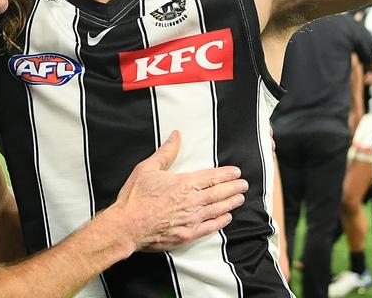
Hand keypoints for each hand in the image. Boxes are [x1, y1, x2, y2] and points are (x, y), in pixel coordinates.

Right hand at [107, 131, 247, 251]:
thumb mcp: (147, 168)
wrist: (127, 226)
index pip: (212, 177)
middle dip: (233, 188)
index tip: (236, 172)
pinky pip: (209, 227)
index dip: (226, 174)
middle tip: (244, 185)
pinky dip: (220, 222)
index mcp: (184, 184)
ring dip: (230, 203)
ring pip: (217, 209)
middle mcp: (192, 201)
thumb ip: (166, 152)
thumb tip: (176, 136)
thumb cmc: (135, 197)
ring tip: (240, 199)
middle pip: (219, 193)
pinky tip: (227, 218)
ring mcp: (191, 219)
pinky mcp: (187, 235)